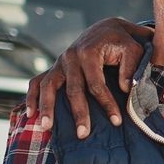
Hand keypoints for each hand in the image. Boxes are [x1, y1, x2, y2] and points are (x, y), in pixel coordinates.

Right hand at [26, 18, 153, 137]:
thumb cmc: (121, 42)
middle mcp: (70, 57)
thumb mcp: (133, 48)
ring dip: (46, 107)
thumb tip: (125, 88)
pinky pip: (37, 82)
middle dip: (78, 113)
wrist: (105, 29)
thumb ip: (131, 67)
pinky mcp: (54, 68)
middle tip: (83, 135)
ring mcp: (59, 63)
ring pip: (48, 86)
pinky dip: (31, 96)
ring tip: (46, 128)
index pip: (97, 84)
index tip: (116, 122)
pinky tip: (29, 114)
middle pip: (72, 89)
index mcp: (88, 53)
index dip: (107, 103)